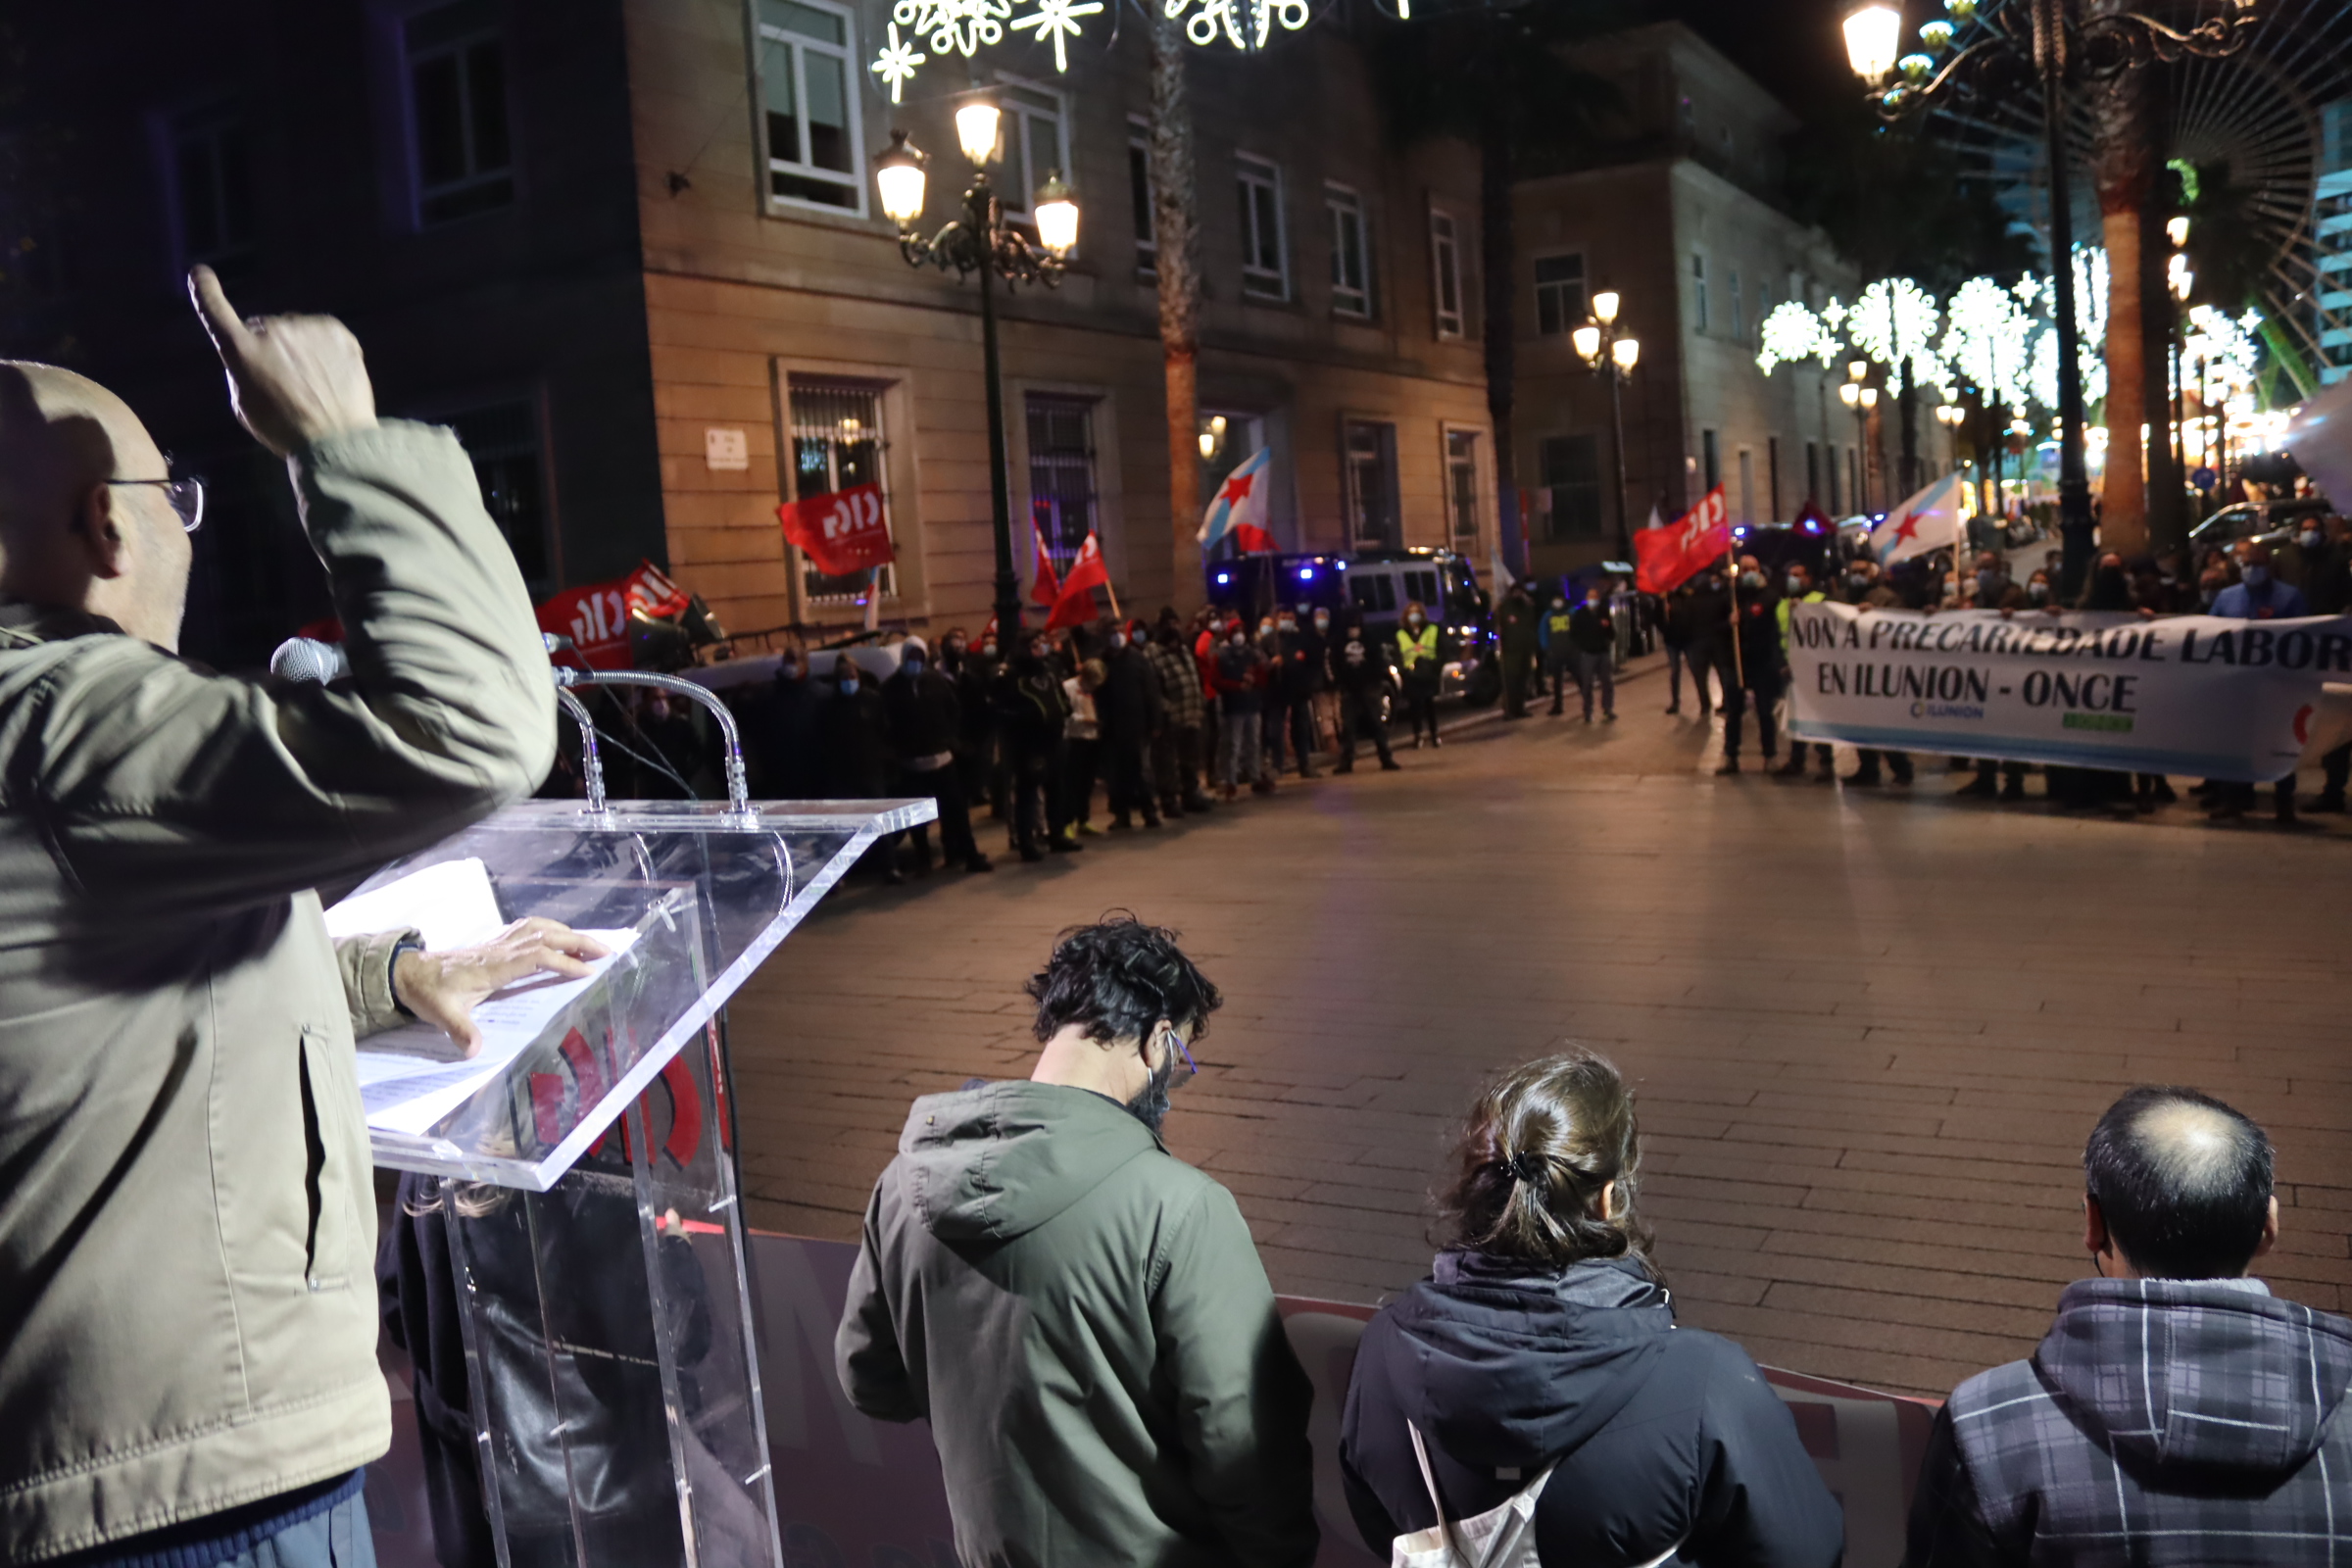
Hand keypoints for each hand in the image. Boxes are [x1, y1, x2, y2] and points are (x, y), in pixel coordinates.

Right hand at [188, 264, 377, 455]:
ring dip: (298, 348)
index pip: (216, 313)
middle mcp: (271, 330)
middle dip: (269, 347)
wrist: (337, 439)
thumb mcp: (245, 405)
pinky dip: (323, 348)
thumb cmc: (284, 429)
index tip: (200, 273)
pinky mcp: (336, 330)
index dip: (206, 292)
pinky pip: (321, 332)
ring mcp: (305, 327)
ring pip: (294, 330)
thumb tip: (250, 354)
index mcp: (241, 350)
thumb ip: (241, 370)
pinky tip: (329, 374)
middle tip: (286, 382)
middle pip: (263, 328)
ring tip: (313, 383)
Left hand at [392, 918, 612, 1056]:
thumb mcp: (442, 1015)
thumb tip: (475, 1051)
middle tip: (607, 952)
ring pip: (540, 927)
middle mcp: (500, 949)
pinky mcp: (496, 942)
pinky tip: (560, 935)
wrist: (409, 972)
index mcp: (493, 966)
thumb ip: (461, 1031)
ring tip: (591, 945)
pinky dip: (551, 928)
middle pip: (546, 936)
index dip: (563, 962)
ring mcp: (499, 943)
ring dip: (568, 933)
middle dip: (579, 942)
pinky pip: (529, 927)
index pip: (536, 957)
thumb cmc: (429, 993)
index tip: (588, 972)